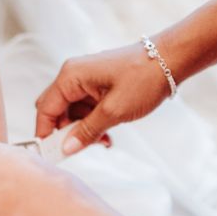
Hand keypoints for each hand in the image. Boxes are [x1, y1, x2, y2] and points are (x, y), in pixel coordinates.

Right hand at [35, 41, 172, 153]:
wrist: (171, 61)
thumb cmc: (144, 78)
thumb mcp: (114, 111)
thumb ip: (87, 132)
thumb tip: (67, 149)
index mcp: (71, 76)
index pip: (46, 109)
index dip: (45, 133)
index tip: (52, 154)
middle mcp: (74, 76)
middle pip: (55, 111)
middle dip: (65, 133)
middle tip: (80, 148)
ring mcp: (86, 81)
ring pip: (72, 114)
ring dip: (83, 131)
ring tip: (103, 141)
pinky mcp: (98, 86)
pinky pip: (86, 110)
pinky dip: (92, 124)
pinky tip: (107, 135)